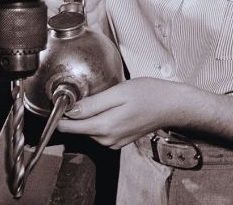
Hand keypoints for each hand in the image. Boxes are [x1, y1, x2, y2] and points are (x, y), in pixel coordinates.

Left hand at [56, 77, 193, 148]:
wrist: (171, 105)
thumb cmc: (150, 95)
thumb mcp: (119, 92)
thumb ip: (93, 103)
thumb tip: (71, 111)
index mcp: (105, 127)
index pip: (70, 127)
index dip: (62, 115)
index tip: (61, 103)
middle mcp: (108, 139)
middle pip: (79, 128)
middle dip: (77, 113)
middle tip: (87, 94)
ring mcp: (114, 142)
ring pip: (90, 130)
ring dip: (90, 116)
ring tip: (103, 99)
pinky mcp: (120, 140)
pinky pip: (101, 132)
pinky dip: (100, 120)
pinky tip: (112, 108)